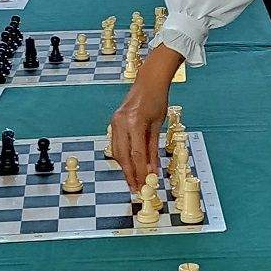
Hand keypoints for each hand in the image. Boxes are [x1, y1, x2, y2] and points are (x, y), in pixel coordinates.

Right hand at [109, 72, 173, 190]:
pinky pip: (116, 144)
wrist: (148, 81)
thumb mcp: (157, 126)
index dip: (140, 172)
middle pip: (123, 156)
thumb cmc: (157, 100)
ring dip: (124, 168)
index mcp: (134, 122)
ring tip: (133, 181)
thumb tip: (153, 170)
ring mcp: (115, 122)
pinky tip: (128, 166)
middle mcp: (121, 122)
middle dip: (130, 174)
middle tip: (136, 189)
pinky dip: (122, 157)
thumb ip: (153, 149)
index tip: (145, 185)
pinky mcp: (114, 122)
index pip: (136, 154)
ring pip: (117, 152)